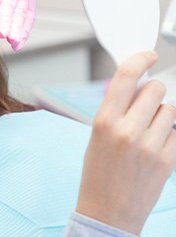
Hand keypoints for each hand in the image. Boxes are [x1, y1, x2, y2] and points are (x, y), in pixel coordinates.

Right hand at [76, 51, 175, 234]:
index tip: (148, 54)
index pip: (125, 78)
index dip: (139, 60)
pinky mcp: (167, 160)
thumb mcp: (96, 134)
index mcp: (104, 121)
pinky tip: (154, 146)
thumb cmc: (97, 172)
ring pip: (169, 109)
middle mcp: (128, 130)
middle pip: (154, 89)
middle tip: (144, 102)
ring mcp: (150, 146)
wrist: (107, 212)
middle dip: (152, 91)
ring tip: (148, 130)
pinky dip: (168, 133)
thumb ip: (115, 108)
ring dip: (161, 113)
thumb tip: (135, 85)